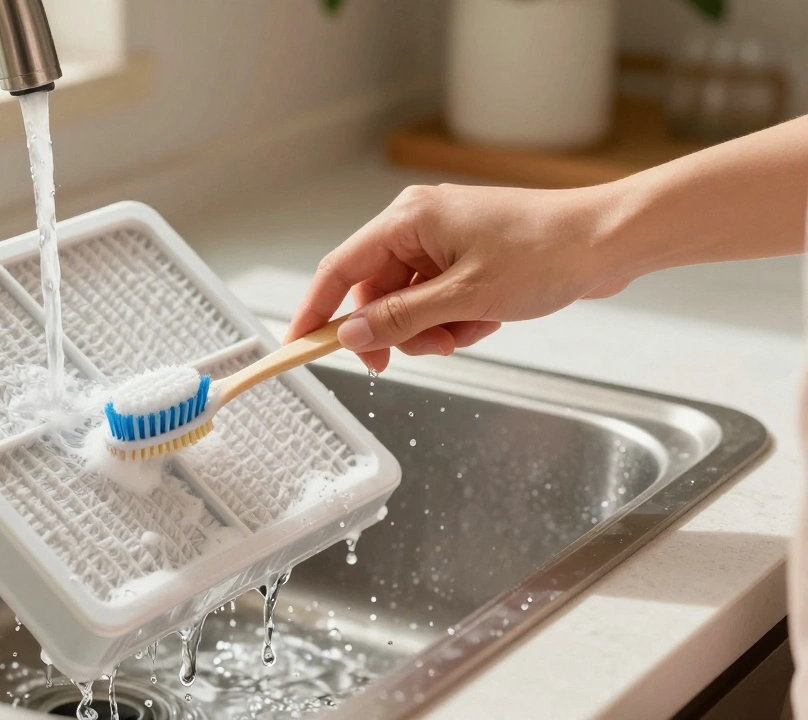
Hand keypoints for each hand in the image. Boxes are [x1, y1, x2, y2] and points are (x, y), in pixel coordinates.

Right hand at [286, 183, 628, 371]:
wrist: (608, 240)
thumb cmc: (545, 253)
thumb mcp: (464, 298)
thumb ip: (400, 320)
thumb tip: (349, 336)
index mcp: (408, 220)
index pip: (339, 270)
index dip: (314, 311)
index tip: (298, 346)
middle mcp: (418, 226)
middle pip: (375, 294)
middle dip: (398, 330)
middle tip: (427, 350)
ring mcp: (443, 242)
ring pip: (408, 304)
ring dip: (433, 330)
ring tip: (471, 331)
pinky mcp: (466, 258)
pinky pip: (437, 301)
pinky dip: (456, 321)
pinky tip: (488, 320)